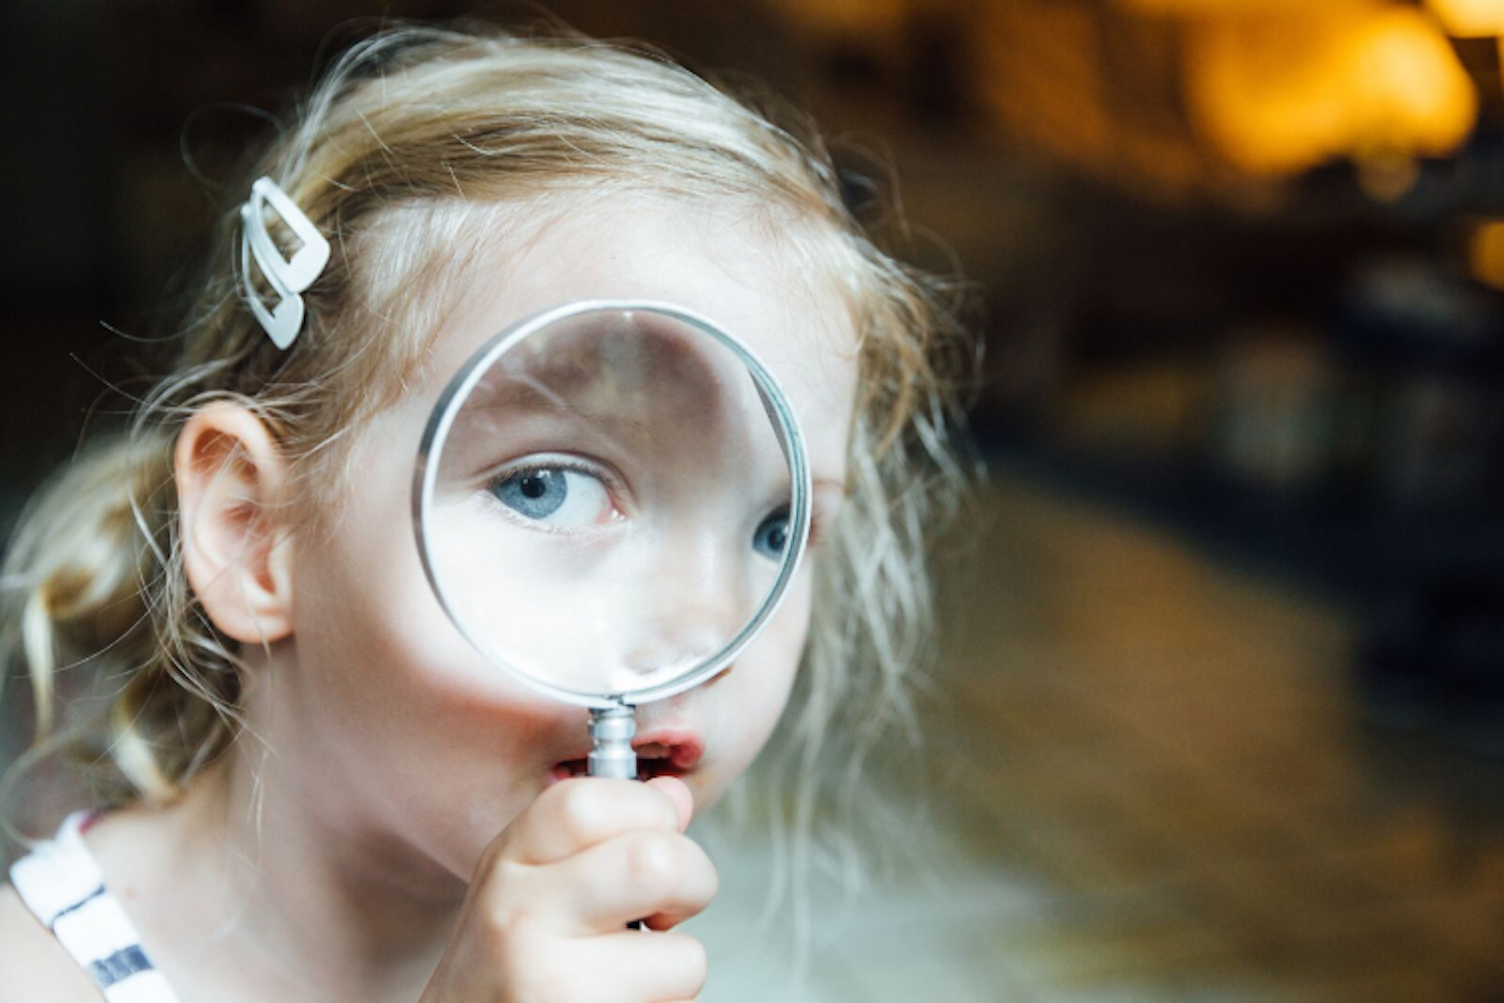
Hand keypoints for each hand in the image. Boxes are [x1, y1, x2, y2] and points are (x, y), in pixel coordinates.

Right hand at [419, 776, 714, 1002]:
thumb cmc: (509, 963)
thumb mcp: (533, 882)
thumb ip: (602, 834)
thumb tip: (676, 795)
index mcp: (510, 861)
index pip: (591, 802)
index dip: (649, 810)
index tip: (650, 837)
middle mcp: (522, 918)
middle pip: (658, 863)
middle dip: (694, 883)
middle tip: (664, 912)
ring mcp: (551, 983)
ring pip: (685, 957)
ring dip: (674, 970)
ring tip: (625, 975)